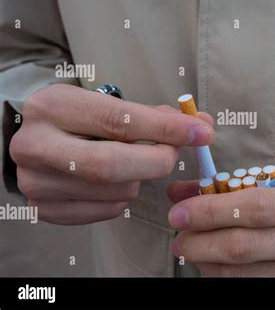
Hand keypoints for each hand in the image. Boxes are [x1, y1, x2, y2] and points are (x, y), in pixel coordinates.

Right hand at [10, 84, 213, 224]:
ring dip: (141, 178)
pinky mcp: (44, 209)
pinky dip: (124, 197)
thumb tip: (202, 124)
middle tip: (175, 153)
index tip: (201, 132)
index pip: (119, 121)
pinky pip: (108, 210)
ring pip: (117, 191)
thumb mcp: (105, 104)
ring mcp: (37, 182)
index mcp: (53, 107)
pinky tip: (116, 180)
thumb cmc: (78, 119)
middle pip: (112, 165)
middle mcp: (36, 145)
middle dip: (158, 160)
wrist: (32, 137)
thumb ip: (153, 115)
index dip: (166, 129)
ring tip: (134, 162)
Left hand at [167, 180, 274, 276]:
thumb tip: (181, 192)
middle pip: (247, 247)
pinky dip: (226, 279)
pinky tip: (215, 267)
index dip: (212, 211)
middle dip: (202, 243)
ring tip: (193, 252)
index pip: (258, 206)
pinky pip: (256, 291)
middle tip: (179, 238)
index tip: (180, 212)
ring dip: (209, 265)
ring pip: (247, 276)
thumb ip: (236, 189)